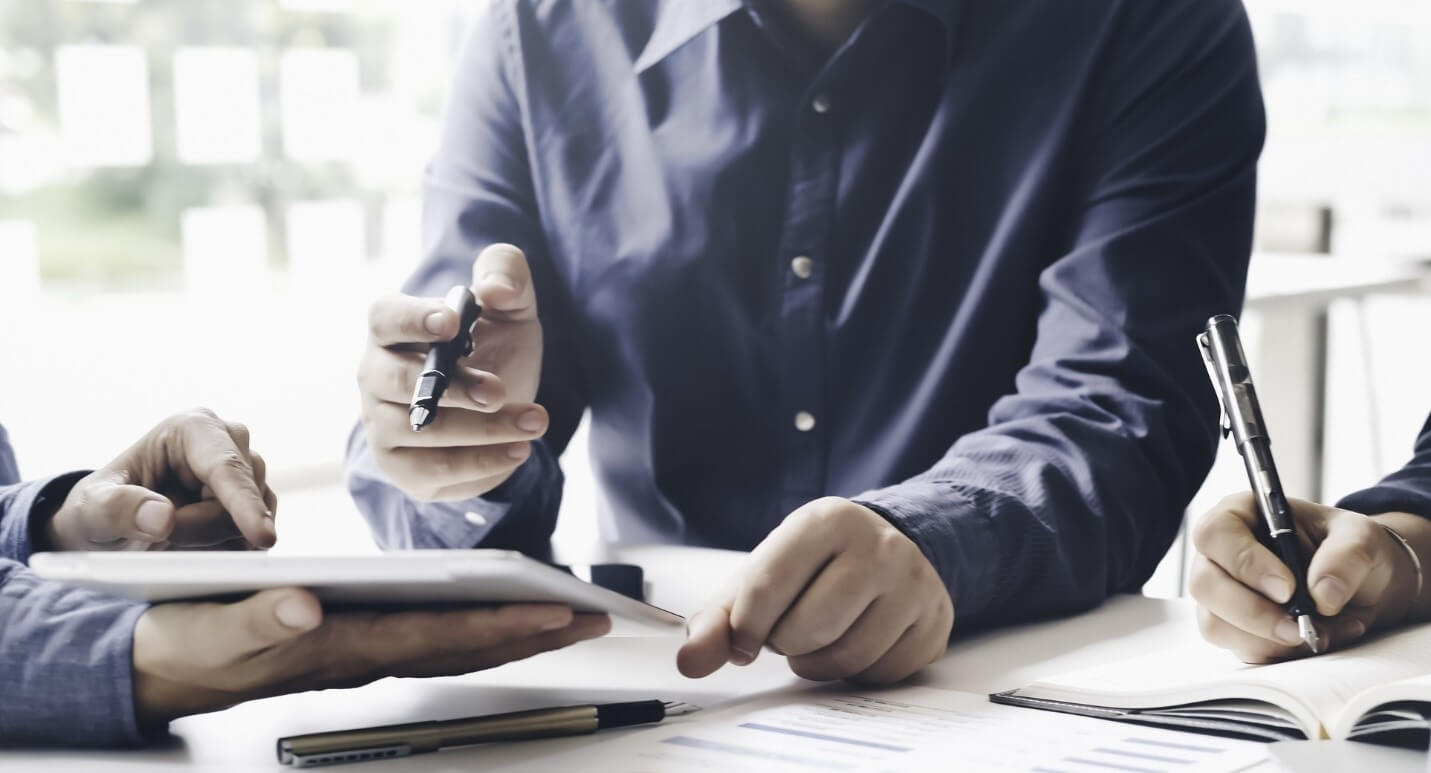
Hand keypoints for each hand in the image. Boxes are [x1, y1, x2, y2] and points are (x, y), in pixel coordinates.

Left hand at [47, 408, 276, 550]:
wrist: (111, 526)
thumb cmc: (100, 510)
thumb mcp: (90, 510)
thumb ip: (117, 509)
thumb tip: (164, 518)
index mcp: (192, 428)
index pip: (226, 467)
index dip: (244, 504)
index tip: (262, 538)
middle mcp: (230, 441)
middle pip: (241, 498)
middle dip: (203, 530)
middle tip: (161, 537)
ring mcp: (249, 470)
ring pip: (254, 520)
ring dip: (213, 542)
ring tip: (173, 538)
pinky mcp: (258, 501)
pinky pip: (258, 535)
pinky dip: (228, 550)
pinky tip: (197, 547)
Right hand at [132, 590, 610, 724]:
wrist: (161, 662)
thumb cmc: (188, 644)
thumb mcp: (212, 631)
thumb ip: (257, 619)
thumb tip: (305, 607)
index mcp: (340, 647)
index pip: (437, 637)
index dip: (498, 623)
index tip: (555, 609)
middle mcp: (366, 652)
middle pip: (466, 644)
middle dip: (534, 630)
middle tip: (595, 614)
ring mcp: (367, 648)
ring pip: (458, 640)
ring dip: (517, 628)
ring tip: (571, 612)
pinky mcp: (359, 635)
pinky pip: (436, 632)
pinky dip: (480, 622)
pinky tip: (504, 610)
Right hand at [358, 244, 547, 501]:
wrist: (501, 411)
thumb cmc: (494, 349)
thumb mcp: (512, 309)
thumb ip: (506, 277)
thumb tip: (494, 288)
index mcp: (394, 328)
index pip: (385, 317)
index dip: (413, 318)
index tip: (452, 323)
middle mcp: (375, 375)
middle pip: (397, 381)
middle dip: (453, 388)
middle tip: (499, 391)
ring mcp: (381, 424)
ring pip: (420, 432)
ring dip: (482, 430)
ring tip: (535, 422)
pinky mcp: (400, 467)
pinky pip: (433, 470)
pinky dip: (480, 463)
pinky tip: (519, 449)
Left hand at [677, 497, 952, 683]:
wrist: (885, 549)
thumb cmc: (814, 565)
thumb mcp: (762, 575)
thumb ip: (718, 619)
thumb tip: (690, 661)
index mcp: (826, 520)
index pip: (767, 587)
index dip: (745, 628)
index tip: (744, 638)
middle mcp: (878, 545)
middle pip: (808, 628)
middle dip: (786, 642)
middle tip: (789, 630)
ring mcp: (914, 583)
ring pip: (846, 656)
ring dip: (818, 663)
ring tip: (818, 638)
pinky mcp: (935, 621)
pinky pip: (881, 674)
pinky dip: (857, 672)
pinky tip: (855, 643)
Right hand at [1190, 492, 1419, 662]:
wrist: (1366, 587)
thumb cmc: (1352, 550)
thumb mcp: (1362, 537)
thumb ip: (1347, 556)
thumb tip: (1322, 594)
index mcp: (1240, 516)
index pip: (1215, 534)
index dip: (1244, 562)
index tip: (1287, 588)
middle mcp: (1220, 556)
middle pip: (1204, 585)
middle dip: (1253, 613)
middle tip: (1300, 626)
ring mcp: (1222, 596)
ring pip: (1216, 624)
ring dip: (1270, 638)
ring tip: (1323, 630)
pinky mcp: (1236, 631)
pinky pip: (1242, 650)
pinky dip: (1283, 653)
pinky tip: (1319, 637)